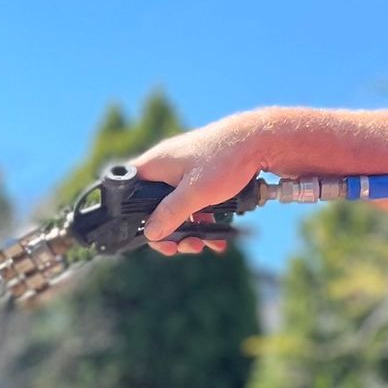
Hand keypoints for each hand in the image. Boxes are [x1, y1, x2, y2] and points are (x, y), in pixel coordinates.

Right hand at [130, 111, 271, 251]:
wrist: (260, 140)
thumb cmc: (224, 159)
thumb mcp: (195, 193)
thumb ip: (170, 213)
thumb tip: (151, 233)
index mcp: (154, 166)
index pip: (128, 194)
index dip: (136, 220)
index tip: (156, 239)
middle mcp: (165, 168)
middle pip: (154, 208)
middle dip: (170, 233)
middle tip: (184, 247)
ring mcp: (183, 172)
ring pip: (176, 209)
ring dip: (188, 231)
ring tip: (204, 245)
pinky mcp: (200, 177)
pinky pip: (194, 205)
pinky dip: (202, 222)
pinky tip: (216, 238)